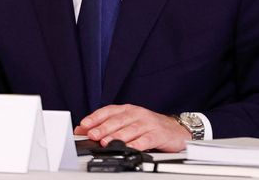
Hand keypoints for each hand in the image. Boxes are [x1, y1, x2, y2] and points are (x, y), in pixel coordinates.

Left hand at [73, 104, 190, 151]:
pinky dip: (137, 144)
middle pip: (118, 120)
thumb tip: (82, 130)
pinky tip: (129, 148)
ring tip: (106, 142)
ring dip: (117, 136)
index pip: (108, 111)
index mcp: (127, 109)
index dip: (95, 117)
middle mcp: (137, 113)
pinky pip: (146, 139)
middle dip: (103, 128)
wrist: (176, 130)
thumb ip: (107, 126)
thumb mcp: (128, 123)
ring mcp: (148, 123)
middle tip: (92, 135)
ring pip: (130, 129)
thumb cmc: (149, 127)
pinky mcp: (159, 134)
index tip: (84, 125)